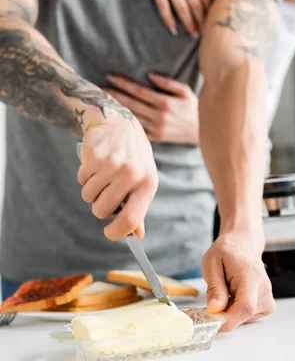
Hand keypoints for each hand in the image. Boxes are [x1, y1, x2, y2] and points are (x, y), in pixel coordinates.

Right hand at [77, 111, 157, 240]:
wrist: (121, 124)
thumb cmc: (134, 159)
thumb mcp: (143, 180)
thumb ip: (138, 209)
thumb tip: (137, 236)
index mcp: (147, 184)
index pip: (131, 219)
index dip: (117, 232)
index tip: (109, 233)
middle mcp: (131, 174)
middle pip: (102, 210)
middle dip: (99, 206)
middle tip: (105, 192)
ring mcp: (112, 164)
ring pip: (88, 196)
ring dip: (91, 190)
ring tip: (102, 175)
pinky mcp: (95, 156)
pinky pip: (81, 180)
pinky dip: (85, 176)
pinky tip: (96, 164)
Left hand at [104, 73, 198, 144]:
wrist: (201, 132)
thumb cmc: (193, 108)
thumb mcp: (185, 92)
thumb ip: (168, 83)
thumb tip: (150, 76)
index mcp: (165, 103)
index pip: (139, 91)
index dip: (123, 83)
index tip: (110, 77)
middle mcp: (159, 116)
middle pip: (131, 104)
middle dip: (114, 95)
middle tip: (98, 88)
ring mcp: (156, 129)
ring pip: (131, 117)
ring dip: (116, 109)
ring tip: (102, 101)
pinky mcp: (155, 138)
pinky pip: (136, 130)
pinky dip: (125, 123)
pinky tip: (113, 118)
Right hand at [128, 0, 224, 36]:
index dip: (211, 6)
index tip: (214, 16)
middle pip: (195, 3)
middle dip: (202, 19)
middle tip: (207, 31)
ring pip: (181, 7)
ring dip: (188, 23)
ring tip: (194, 34)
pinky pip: (162, 6)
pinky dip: (168, 18)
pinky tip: (173, 29)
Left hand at [202, 231, 274, 331]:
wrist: (242, 245)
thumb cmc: (227, 252)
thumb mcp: (212, 264)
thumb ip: (215, 288)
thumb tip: (215, 310)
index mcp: (250, 276)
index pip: (246, 306)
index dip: (229, 320)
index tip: (214, 324)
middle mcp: (264, 288)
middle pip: (245, 315)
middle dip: (225, 314)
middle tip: (214, 298)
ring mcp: (268, 297)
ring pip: (245, 318)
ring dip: (231, 312)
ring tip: (226, 291)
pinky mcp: (267, 304)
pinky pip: (249, 317)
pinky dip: (237, 312)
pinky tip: (234, 296)